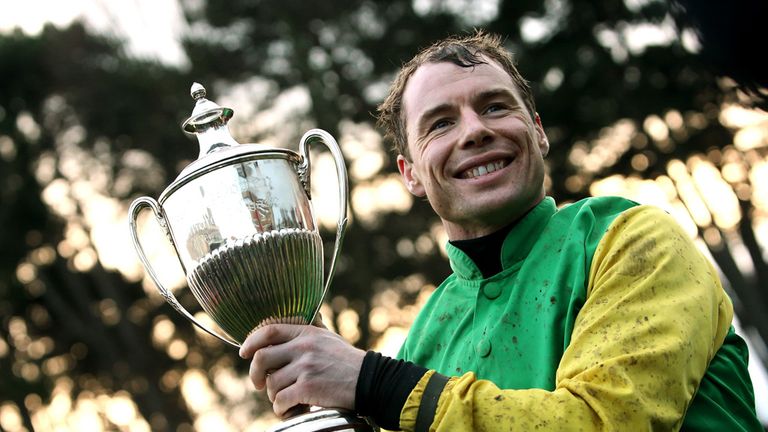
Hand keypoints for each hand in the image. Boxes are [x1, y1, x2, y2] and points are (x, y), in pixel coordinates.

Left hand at [239, 323, 364, 417]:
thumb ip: (307, 333)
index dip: (251, 341)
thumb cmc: (348, 362)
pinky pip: (280, 401)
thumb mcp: (328, 339)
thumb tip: (284, 330)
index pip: (269, 331)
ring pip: (271, 384)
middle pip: (262, 358)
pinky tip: (292, 409)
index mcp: (307, 333)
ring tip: (286, 399)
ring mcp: (305, 367)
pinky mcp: (308, 387)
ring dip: (274, 396)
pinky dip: (282, 409)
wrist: (370, 381)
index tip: (244, 352)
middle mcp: (304, 348)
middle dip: (254, 375)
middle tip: (258, 384)